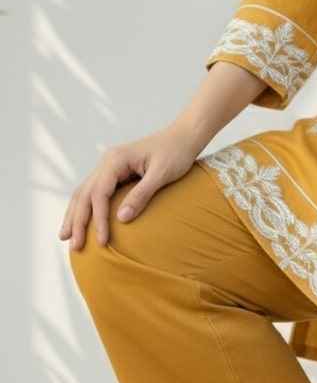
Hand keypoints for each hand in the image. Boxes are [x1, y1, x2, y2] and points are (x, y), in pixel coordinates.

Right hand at [58, 125, 200, 251]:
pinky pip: (94, 191)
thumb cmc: (176, 152)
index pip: (99, 193)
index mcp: (116, 159)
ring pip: (84, 192)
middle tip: (74, 246)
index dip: (98, 219)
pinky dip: (85, 207)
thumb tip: (121, 219)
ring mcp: (109, 166)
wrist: (184, 136)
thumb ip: (142, 194)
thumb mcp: (162, 173)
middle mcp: (108, 161)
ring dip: (75, 214)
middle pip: (85, 193)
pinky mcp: (115, 172)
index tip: (102, 241)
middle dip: (77, 220)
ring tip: (65, 237)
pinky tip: (81, 222)